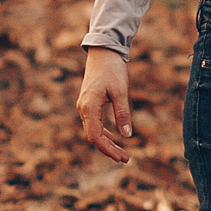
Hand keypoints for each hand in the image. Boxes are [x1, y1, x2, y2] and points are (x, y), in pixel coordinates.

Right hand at [77, 47, 133, 161]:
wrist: (103, 52)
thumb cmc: (112, 70)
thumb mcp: (121, 92)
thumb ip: (123, 114)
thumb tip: (127, 135)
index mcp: (89, 107)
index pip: (95, 137)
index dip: (108, 150)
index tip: (122, 157)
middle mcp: (83, 109)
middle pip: (94, 137)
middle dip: (109, 149)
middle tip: (126, 159)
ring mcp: (84, 106)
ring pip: (93, 131)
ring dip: (107, 142)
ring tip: (122, 152)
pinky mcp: (88, 103)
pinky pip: (94, 123)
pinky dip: (104, 132)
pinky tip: (114, 137)